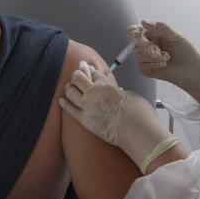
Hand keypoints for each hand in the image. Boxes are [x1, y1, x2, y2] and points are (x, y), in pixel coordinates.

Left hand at [60, 62, 176, 171]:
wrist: (137, 130)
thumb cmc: (138, 114)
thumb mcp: (131, 96)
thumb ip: (120, 93)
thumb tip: (118, 93)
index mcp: (107, 85)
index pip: (94, 73)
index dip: (89, 70)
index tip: (87, 68)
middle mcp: (95, 92)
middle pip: (78, 77)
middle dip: (76, 75)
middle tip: (76, 76)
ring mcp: (88, 106)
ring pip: (70, 91)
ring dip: (69, 88)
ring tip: (70, 88)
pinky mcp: (85, 120)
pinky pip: (70, 110)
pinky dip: (65, 104)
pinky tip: (61, 101)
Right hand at [130, 20, 199, 104]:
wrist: (192, 69)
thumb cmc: (186, 52)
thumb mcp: (175, 37)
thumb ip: (161, 28)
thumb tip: (144, 22)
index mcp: (153, 35)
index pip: (136, 31)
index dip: (133, 32)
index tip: (136, 34)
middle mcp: (148, 46)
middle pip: (137, 44)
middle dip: (148, 48)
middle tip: (159, 51)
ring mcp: (146, 59)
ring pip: (139, 55)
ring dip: (154, 57)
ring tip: (166, 58)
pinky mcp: (147, 70)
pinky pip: (142, 66)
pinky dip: (154, 65)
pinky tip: (163, 65)